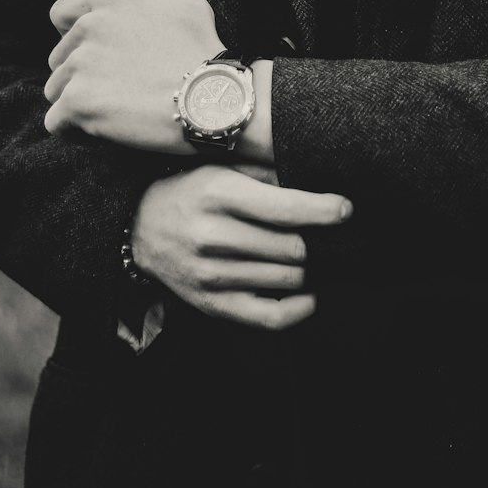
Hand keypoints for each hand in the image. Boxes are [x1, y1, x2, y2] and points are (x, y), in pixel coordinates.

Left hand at [44, 0, 219, 152]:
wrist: (213, 98)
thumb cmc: (203, 52)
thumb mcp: (187, 2)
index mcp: (109, 1)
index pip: (60, 14)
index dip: (73, 37)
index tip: (97, 57)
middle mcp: (89, 27)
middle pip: (59, 59)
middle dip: (81, 75)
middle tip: (118, 90)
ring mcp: (80, 65)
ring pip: (56, 91)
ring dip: (79, 103)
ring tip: (115, 113)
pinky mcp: (78, 102)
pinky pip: (57, 122)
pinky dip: (76, 131)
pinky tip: (105, 131)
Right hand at [131, 162, 352, 329]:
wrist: (141, 226)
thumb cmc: (193, 190)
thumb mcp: (224, 169)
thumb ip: (268, 176)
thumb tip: (317, 188)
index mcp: (218, 195)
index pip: (284, 208)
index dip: (323, 210)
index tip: (346, 209)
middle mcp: (213, 236)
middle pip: (292, 248)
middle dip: (316, 241)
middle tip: (327, 234)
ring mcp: (212, 276)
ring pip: (288, 279)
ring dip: (308, 268)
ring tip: (313, 254)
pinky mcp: (213, 305)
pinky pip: (270, 317)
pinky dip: (300, 309)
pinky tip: (309, 294)